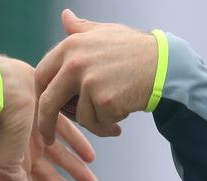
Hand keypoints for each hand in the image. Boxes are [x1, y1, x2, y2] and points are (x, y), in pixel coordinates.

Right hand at [0, 56, 96, 180]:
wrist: (2, 84)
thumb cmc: (5, 124)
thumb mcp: (8, 164)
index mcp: (14, 165)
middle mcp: (25, 150)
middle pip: (49, 178)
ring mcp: (36, 130)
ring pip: (60, 157)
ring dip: (76, 170)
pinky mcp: (47, 109)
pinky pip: (66, 130)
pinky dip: (79, 143)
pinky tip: (91, 154)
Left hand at [35, 9, 157, 142]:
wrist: (166, 65)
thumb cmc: (135, 50)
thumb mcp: (105, 33)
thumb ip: (81, 29)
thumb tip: (65, 16)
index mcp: (71, 46)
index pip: (41, 75)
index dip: (40, 95)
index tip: (41, 109)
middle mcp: (76, 63)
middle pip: (48, 103)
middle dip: (45, 125)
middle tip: (48, 138)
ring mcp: (90, 83)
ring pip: (79, 117)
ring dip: (94, 121)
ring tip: (113, 109)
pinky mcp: (105, 101)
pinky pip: (98, 124)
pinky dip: (109, 125)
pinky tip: (122, 113)